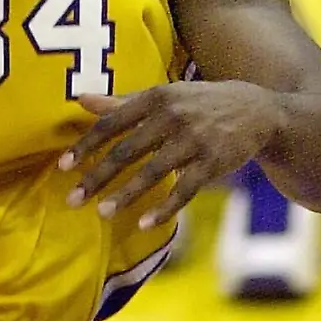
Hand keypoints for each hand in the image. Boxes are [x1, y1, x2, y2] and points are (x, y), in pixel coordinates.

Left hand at [58, 82, 284, 229]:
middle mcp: (173, 116)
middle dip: (97, 177)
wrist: (258, 109)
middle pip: (127, 150)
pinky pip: (185, 189)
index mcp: (155, 97)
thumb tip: (80, 99)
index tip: (62, 166)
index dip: (86, 145)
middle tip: (73, 199)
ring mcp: (195, 140)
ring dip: (126, 195)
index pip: (112, 123)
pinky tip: (145, 224)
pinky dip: (165, 208)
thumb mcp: (163, 95)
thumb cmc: (198, 103)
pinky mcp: (214, 162)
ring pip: (153, 172)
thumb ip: (121, 102)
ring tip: (102, 213)